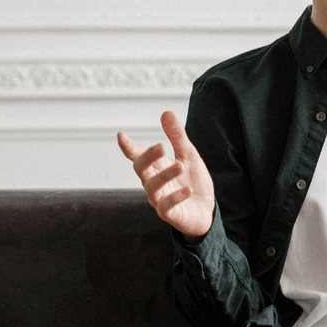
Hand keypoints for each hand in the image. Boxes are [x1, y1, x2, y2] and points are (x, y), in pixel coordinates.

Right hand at [117, 111, 215, 239]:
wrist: (206, 210)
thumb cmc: (193, 181)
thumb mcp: (188, 156)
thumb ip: (177, 137)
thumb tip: (166, 112)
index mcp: (156, 167)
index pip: (138, 156)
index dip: (129, 147)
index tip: (121, 135)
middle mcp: (153, 182)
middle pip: (141, 169)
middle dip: (148, 157)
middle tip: (161, 146)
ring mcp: (159, 200)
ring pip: (153, 187)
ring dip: (165, 175)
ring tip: (180, 166)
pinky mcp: (170, 215)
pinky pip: (167, 207)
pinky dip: (176, 197)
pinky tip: (187, 190)